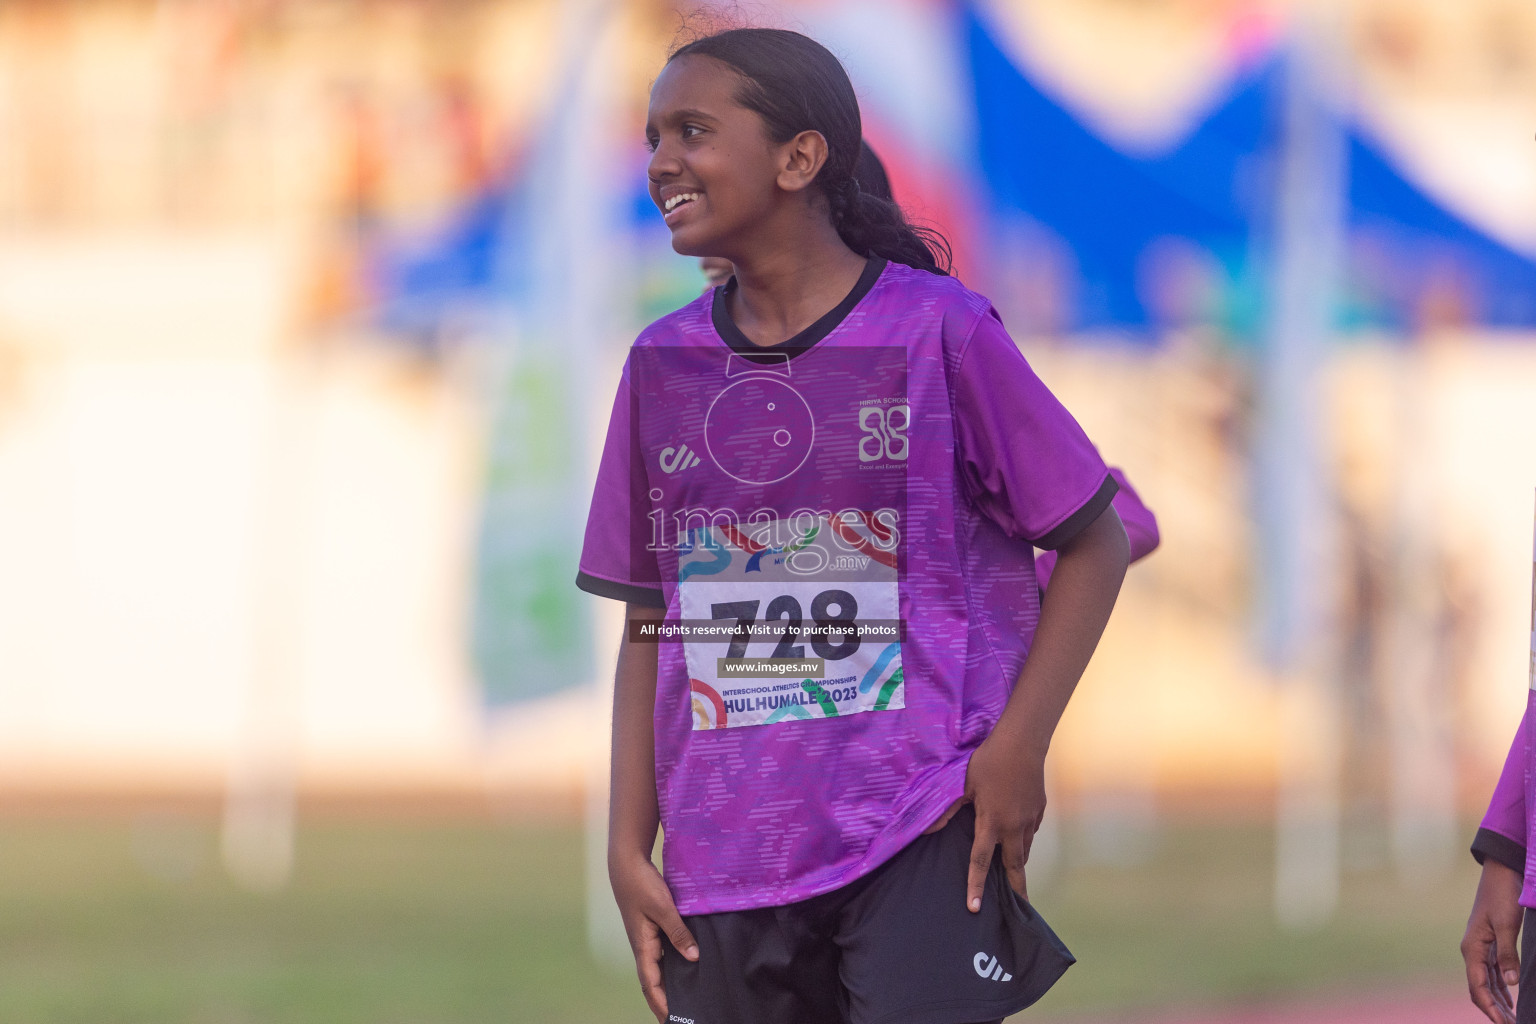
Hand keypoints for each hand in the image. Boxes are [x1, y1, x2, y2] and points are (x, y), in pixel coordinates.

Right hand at [610, 853, 698, 1021]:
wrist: (627, 864)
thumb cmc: (642, 885)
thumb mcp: (663, 908)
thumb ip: (678, 933)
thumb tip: (693, 958)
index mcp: (643, 947)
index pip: (651, 985)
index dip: (662, 1004)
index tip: (673, 1020)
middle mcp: (644, 947)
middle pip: (654, 982)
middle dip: (666, 1000)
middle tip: (685, 1014)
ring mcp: (647, 938)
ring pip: (659, 968)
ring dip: (669, 983)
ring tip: (688, 996)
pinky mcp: (651, 928)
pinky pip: (662, 954)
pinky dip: (672, 965)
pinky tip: (686, 965)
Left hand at [963, 727, 1046, 911]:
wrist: (1023, 743)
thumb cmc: (989, 762)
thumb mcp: (963, 785)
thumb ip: (947, 809)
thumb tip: (926, 829)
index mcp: (991, 823)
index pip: (980, 861)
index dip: (975, 886)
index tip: (974, 908)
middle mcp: (1013, 826)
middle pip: (1015, 866)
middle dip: (1016, 888)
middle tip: (1019, 907)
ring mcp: (1029, 819)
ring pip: (1025, 849)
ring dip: (1019, 863)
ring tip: (1015, 876)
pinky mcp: (1039, 809)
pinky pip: (1031, 832)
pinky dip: (1024, 840)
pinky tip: (1018, 837)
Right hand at [1462, 858, 1522, 1023]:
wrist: (1501, 871)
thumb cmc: (1502, 895)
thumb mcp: (1506, 924)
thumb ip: (1507, 954)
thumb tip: (1513, 984)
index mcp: (1472, 948)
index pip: (1478, 987)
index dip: (1490, 1009)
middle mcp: (1473, 950)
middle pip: (1479, 989)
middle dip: (1494, 1010)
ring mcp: (1480, 947)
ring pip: (1487, 982)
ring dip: (1498, 1002)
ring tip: (1513, 1018)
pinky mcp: (1490, 943)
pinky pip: (1493, 972)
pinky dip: (1502, 988)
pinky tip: (1511, 998)